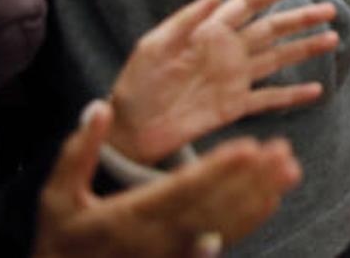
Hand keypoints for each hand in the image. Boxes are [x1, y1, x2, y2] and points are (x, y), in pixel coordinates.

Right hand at [34, 100, 300, 257]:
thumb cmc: (63, 235)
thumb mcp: (58, 194)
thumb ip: (79, 152)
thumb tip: (97, 107)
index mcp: (133, 214)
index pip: (184, 188)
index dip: (218, 169)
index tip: (247, 147)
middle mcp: (162, 234)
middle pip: (217, 203)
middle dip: (253, 178)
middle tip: (283, 150)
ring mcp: (178, 248)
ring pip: (229, 221)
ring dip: (262, 194)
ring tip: (291, 167)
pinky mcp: (188, 255)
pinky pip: (226, 236)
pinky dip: (253, 217)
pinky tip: (275, 196)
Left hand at [105, 0, 338, 164]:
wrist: (130, 130)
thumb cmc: (136, 85)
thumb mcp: (153, 47)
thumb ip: (185, 20)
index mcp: (209, 32)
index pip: (248, 4)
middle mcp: (228, 52)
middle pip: (273, 29)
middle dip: (301, 19)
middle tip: (330, 11)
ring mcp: (234, 79)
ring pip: (278, 59)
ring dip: (305, 49)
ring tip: (332, 40)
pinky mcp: (234, 106)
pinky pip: (270, 98)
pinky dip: (293, 95)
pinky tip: (316, 90)